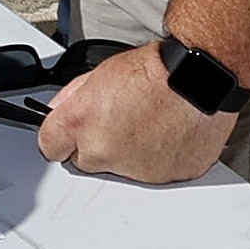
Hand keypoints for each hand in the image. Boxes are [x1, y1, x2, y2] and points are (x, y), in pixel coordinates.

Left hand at [36, 44, 238, 184]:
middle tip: (119, 120)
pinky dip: (156, 160)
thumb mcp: (102, 71)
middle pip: (84, 162)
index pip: (48, 147)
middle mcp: (103, 151)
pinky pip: (151, 175)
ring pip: (119, 171)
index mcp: (82, 122)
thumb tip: (59, 110)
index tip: (70, 133)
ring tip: (148, 123)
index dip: (61, 137)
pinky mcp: (162, 179)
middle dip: (96, 145)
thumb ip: (72, 96)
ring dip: (127, 154)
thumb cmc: (158, 69)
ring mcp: (134, 171)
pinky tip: (165, 134)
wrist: (201, 77)